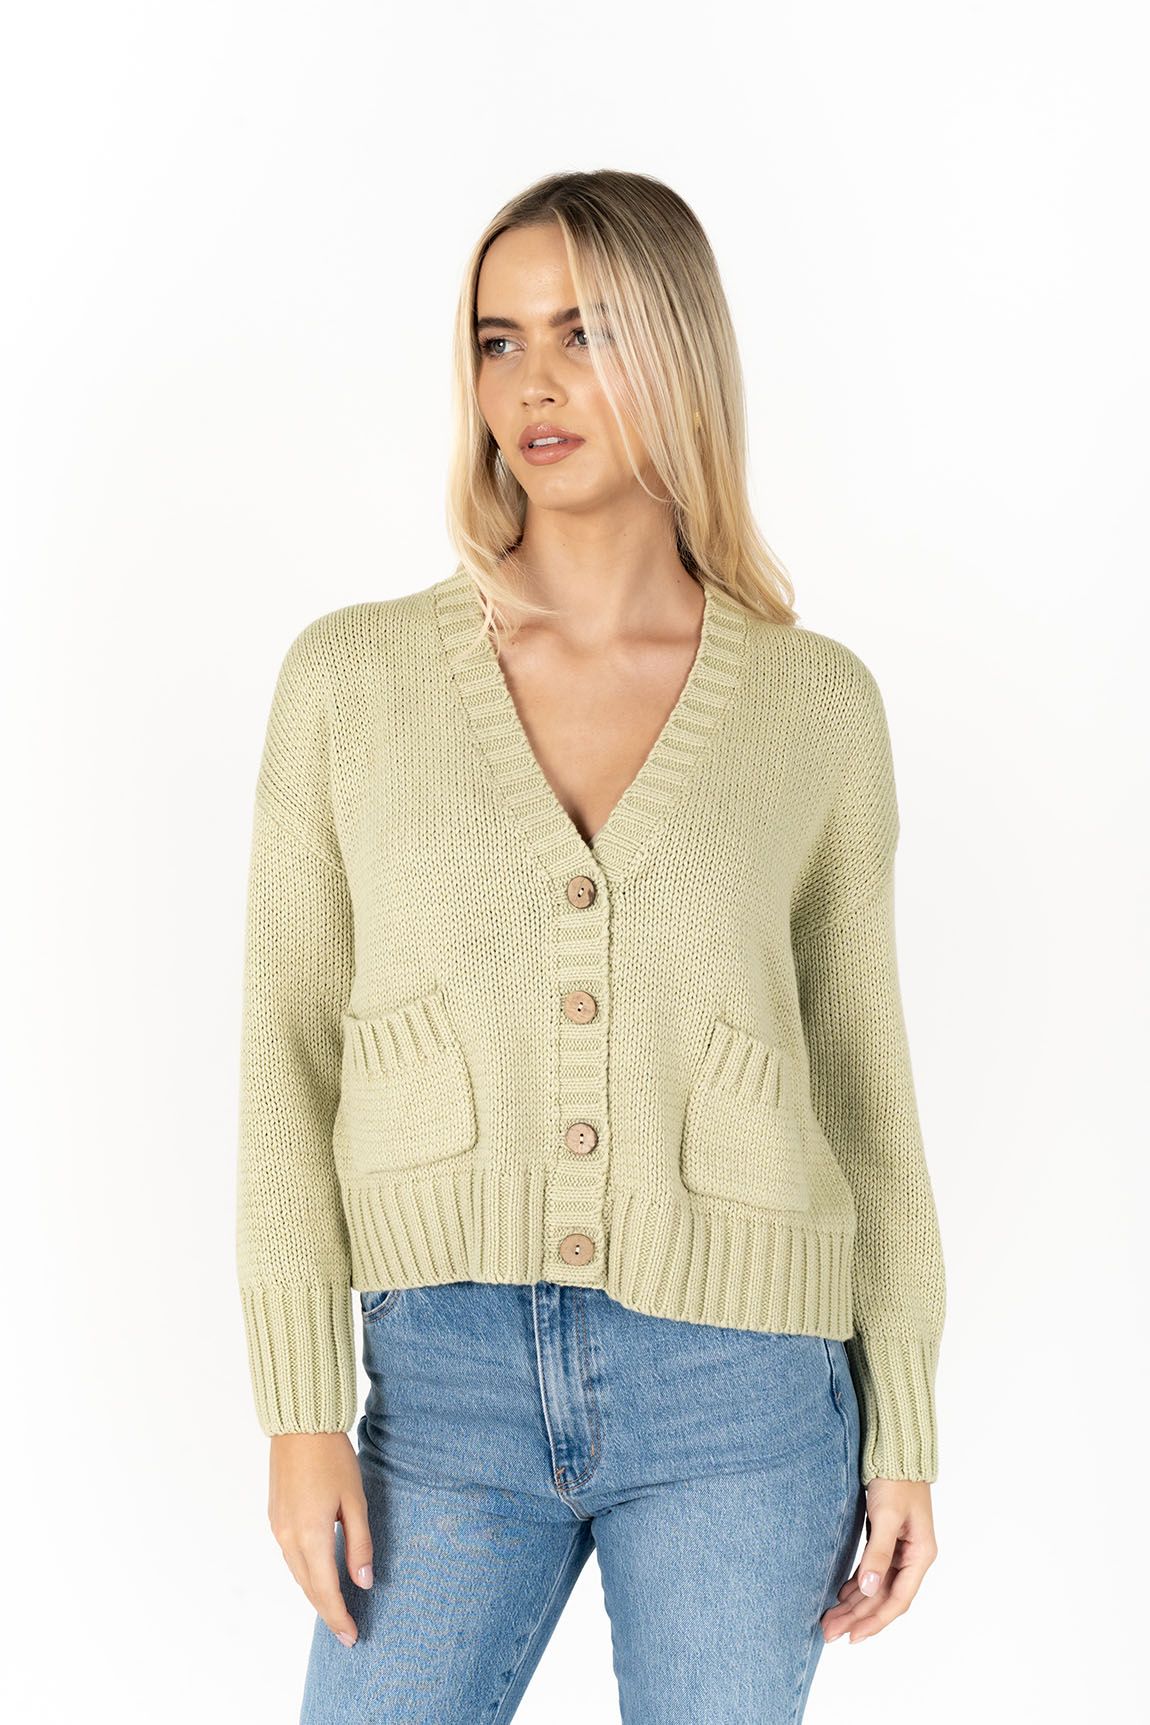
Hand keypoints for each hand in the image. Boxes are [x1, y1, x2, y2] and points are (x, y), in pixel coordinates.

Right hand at [267, 1433, 373, 1647]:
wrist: (299, 1426)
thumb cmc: (332, 1458)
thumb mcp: (355, 1500)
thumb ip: (359, 1544)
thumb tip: (363, 1583)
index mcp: (311, 1535)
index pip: (325, 1590)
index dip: (339, 1617)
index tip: (352, 1637)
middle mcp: (289, 1538)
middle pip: (308, 1589)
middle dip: (328, 1612)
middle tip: (346, 1633)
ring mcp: (278, 1529)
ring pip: (297, 1575)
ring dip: (315, 1595)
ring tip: (335, 1610)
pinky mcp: (275, 1518)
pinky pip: (290, 1558)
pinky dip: (305, 1574)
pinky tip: (318, 1577)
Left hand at [820, 1478, 937, 1644]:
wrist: (896, 1451)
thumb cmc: (896, 1480)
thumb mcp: (886, 1516)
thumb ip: (877, 1554)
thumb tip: (869, 1590)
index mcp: (920, 1555)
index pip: (897, 1600)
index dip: (875, 1621)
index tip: (852, 1637)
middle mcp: (912, 1557)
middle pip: (884, 1597)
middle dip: (858, 1617)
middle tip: (830, 1632)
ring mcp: (900, 1550)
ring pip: (876, 1587)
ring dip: (855, 1604)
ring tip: (830, 1620)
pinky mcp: (887, 1540)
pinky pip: (872, 1572)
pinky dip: (857, 1585)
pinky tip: (841, 1595)